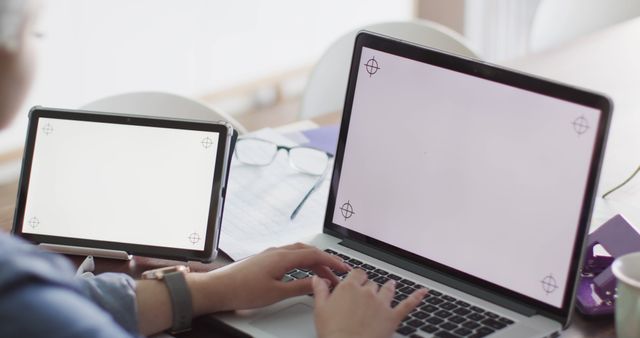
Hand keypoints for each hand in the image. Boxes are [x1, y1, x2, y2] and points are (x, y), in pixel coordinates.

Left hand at [188, 243, 349, 314]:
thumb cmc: (242, 290)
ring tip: (322, 275)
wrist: (218, 288)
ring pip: (298, 253)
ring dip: (313, 262)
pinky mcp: (264, 260)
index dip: (331, 261)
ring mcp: (269, 254)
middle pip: (307, 251)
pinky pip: (289, 256)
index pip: (314, 254)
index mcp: (282, 257)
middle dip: (324, 261)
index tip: (343, 268)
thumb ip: (299, 287)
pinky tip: (302, 272)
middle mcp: (277, 252)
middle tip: (336, 272)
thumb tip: (317, 284)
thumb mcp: (276, 293)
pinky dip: (301, 262)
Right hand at [313, 269, 427, 337]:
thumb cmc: (333, 332)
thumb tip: (318, 278)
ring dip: (389, 287)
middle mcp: (367, 292)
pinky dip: (416, 297)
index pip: (357, 273)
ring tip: (390, 285)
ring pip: (388, 290)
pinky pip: (407, 305)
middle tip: (366, 295)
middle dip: (369, 288)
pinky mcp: (392, 317)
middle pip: (371, 283)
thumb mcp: (320, 309)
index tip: (356, 280)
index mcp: (349, 287)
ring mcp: (382, 304)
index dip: (357, 277)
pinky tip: (423, 292)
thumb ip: (320, 291)